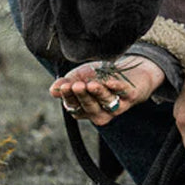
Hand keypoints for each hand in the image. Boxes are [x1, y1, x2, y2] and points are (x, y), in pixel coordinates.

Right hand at [49, 56, 164, 125]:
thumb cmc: (101, 77)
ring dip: (98, 93)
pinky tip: (110, 82)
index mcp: (86, 109)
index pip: (74, 107)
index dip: (69, 97)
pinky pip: (123, 93)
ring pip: (106, 102)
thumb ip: (67, 83)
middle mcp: (100, 112)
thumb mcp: (81, 78)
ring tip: (91, 84)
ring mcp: (117, 106)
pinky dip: (117, 87)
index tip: (64, 85)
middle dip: (82, 96)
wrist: (131, 73)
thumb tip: (53, 90)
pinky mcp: (131, 96)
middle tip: (75, 85)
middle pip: (90, 107)